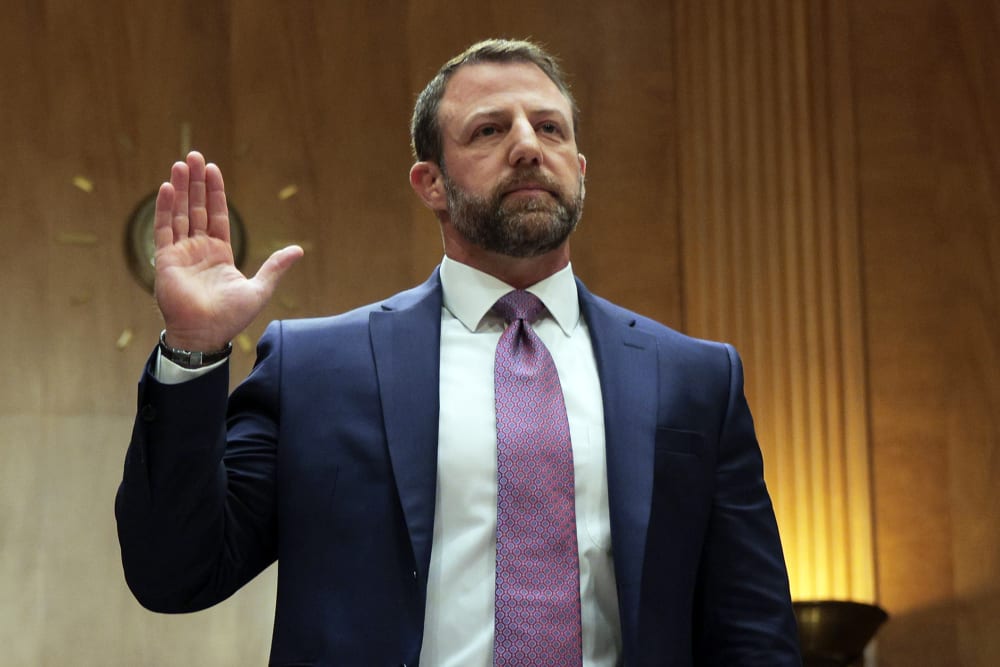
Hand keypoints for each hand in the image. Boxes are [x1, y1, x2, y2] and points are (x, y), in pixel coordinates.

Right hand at [154, 151, 303, 351]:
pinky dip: (165, 207)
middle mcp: (199, 248)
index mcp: (220, 253)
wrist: (206, 334)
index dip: (216, 192)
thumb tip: (298, 250)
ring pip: (180, 212)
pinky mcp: (166, 259)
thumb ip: (275, 267)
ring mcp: (181, 252)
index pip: (217, 215)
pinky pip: (164, 228)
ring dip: (181, 188)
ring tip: (181, 163)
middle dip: (196, 182)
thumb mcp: (260, 289)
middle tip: (194, 155)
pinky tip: (168, 187)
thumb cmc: (231, 317)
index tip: (213, 169)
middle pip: (197, 207)